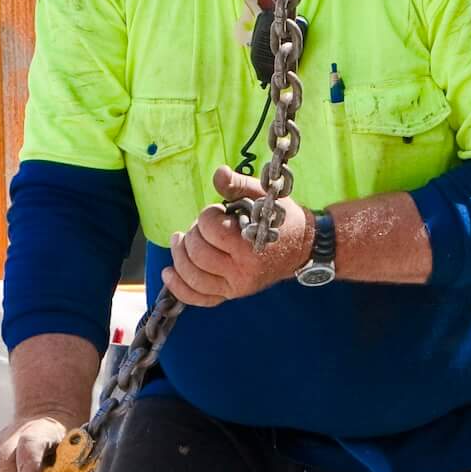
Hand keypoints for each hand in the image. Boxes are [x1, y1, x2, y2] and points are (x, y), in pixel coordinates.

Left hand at [164, 166, 312, 306]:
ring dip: (179, 255)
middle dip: (193, 234)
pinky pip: (198, 298)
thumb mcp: (264, 196)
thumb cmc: (282, 219)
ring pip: (192, 276)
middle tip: (203, 226)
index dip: (208, 215)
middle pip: (198, 253)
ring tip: (180, 240)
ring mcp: (236, 287)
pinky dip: (179, 287)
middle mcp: (243, 272)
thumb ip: (238, 185)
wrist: (302, 248)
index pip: (211, 230)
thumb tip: (218, 173)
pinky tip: (169, 272)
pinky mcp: (231, 295)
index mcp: (252, 246)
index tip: (218, 211)